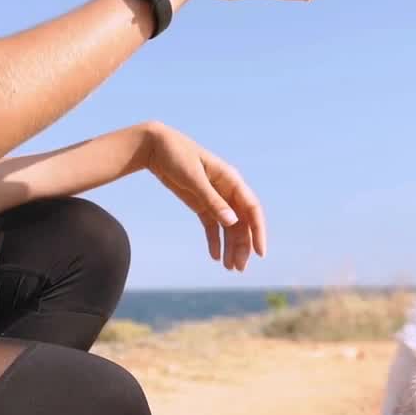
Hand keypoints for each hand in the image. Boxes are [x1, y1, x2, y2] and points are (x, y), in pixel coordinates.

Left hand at [140, 121, 265, 270]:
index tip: (259, 253)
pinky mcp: (200, 203)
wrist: (156, 147)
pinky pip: (211, 226)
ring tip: (229, 268)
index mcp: (231, 180)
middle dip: (242, 246)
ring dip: (230, 247)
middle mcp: (227, 191)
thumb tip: (232, 221)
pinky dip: (214, 241)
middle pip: (241, 223)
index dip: (258, 231)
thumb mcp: (194, 178)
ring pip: (228, 227)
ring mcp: (214, 198)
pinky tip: (215, 257)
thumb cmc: (176, 155)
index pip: (251, 209)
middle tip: (239, 268)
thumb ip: (212, 200)